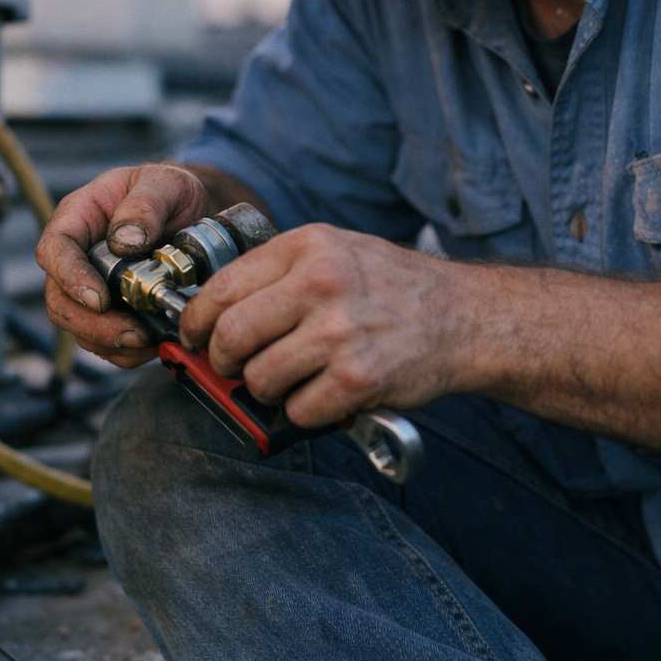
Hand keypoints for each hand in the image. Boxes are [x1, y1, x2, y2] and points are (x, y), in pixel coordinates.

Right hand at [37, 163, 206, 367]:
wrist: (192, 212)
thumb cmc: (169, 191)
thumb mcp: (165, 183)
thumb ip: (145, 205)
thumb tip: (124, 241)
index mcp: (79, 219)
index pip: (54, 250)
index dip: (69, 278)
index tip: (100, 299)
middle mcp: (77, 257)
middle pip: (59, 300)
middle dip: (93, 324)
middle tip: (133, 333)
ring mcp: (91, 287)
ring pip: (80, 328)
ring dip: (112, 342)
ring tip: (150, 340)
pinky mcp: (111, 312)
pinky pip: (106, 343)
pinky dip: (128, 351)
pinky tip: (155, 343)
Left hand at [179, 223, 475, 424]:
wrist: (465, 316)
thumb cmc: (394, 288)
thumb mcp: (336, 252)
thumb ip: (279, 273)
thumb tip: (211, 312)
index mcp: (308, 247)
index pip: (221, 289)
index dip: (196, 323)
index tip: (194, 338)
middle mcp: (322, 283)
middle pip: (231, 338)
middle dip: (224, 363)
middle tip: (235, 368)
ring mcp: (341, 332)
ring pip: (260, 380)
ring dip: (266, 391)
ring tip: (292, 381)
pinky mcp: (359, 378)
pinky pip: (299, 411)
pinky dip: (304, 412)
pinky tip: (324, 394)